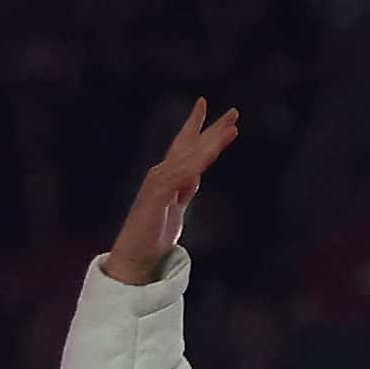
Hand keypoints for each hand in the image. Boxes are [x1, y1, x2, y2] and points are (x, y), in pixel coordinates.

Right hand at [104, 99, 241, 285]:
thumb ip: (184, 189)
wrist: (135, 256)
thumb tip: (195, 176)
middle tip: (235, 112)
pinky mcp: (155, 196)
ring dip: (211, 144)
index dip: (201, 130)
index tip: (221, 118)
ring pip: (189, 158)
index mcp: (171, 178)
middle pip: (191, 147)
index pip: (188, 149)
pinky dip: (194, 165)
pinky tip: (207, 156)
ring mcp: (158, 184)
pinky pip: (179, 177)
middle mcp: (163, 175)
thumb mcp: (177, 207)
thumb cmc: (152, 234)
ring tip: (232, 129)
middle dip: (212, 129)